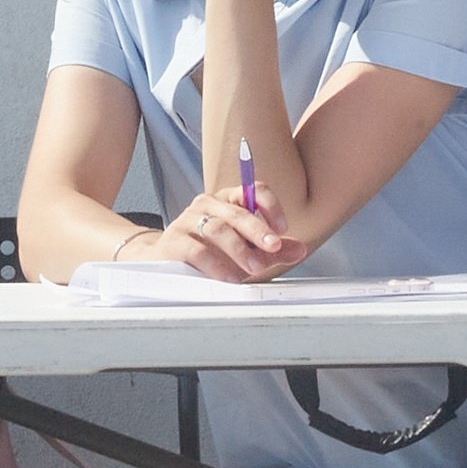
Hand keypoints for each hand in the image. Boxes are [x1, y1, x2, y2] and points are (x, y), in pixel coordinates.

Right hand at [126, 182, 306, 283]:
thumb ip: (272, 251)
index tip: (283, 228)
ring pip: (218, 229)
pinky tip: (229, 277)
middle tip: (274, 248)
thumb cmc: (211, 253)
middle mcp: (207, 204)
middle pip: (237, 211)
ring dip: (239, 251)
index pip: (252, 189)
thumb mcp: (247, 251)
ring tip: (254, 269)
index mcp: (228, 200)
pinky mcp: (174, 241)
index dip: (270, 206)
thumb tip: (299, 249)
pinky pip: (197, 251)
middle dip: (258, 231)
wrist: (168, 263)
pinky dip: (216, 265)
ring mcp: (188, 220)